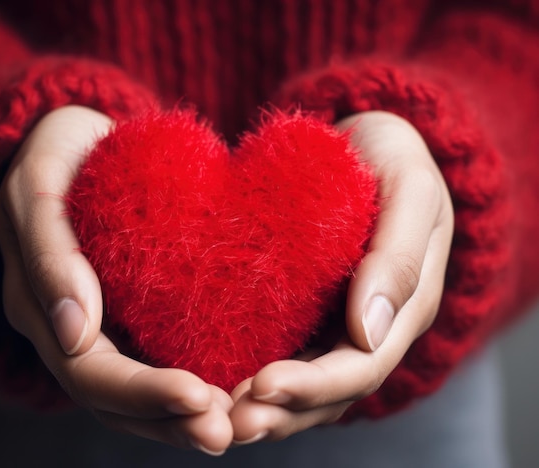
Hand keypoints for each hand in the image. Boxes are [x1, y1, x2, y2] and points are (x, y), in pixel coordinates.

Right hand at [0, 105, 232, 453]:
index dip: (142, 392)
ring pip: (134, 396)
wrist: (77, 144)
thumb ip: (48, 253)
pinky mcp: (129, 317)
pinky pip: (155, 362)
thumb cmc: (55, 156)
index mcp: (38, 307)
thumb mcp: (38, 185)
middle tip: (226, 432)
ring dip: (181, 419)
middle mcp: (68, 332)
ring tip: (234, 426)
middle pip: (114, 399)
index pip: (88, 371)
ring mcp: (99, 328)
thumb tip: (75, 334)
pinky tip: (229, 394)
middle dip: (170, 420)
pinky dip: (187, 386)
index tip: (198, 396)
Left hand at [228, 111, 453, 442]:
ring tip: (216, 419)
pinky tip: (217, 383)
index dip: (313, 385)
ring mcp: (339, 324)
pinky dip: (253, 375)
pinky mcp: (308, 313)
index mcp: (405, 308)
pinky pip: (285, 354)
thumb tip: (369, 332)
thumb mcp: (411, 190)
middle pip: (329, 391)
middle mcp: (372, 329)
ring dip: (264, 409)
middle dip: (280, 411)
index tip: (261, 386)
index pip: (362, 366)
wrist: (367, 145)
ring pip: (305, 386)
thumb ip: (400, 257)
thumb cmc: (393, 159)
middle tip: (227, 422)